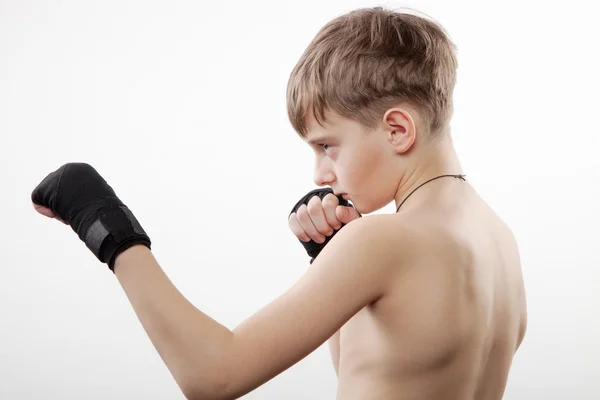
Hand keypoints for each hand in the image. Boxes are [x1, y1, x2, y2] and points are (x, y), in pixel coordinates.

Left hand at [31, 163, 150, 270]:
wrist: (100, 214)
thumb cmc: (104, 210)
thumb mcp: (98, 196)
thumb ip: (87, 194)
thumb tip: (86, 203)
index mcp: (82, 169)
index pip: (67, 186)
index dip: (73, 200)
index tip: (84, 207)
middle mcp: (67, 168)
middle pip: (54, 189)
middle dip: (62, 203)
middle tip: (76, 211)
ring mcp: (56, 177)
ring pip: (47, 196)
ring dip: (57, 208)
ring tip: (71, 212)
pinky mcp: (45, 188)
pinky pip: (37, 200)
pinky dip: (46, 211)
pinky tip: (60, 213)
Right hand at [288, 188, 360, 262]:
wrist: (333, 243)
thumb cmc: (344, 231)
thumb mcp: (352, 224)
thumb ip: (350, 216)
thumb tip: (339, 210)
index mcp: (331, 200)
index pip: (327, 201)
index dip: (332, 216)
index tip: (337, 227)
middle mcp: (316, 201)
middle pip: (313, 208)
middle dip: (321, 225)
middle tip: (328, 234)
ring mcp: (304, 209)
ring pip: (302, 214)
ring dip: (311, 230)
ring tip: (320, 239)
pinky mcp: (295, 218)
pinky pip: (292, 220)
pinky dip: (300, 231)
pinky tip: (308, 239)